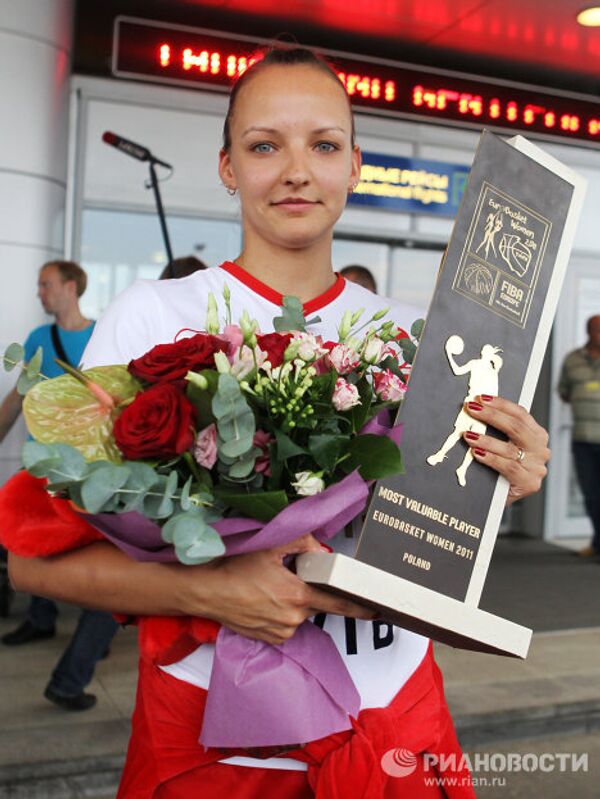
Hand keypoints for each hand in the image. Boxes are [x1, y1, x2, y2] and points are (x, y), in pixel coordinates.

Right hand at [199, 534, 375, 644]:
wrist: (207, 590)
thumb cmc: (235, 568)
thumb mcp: (271, 546)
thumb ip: (302, 543)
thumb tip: (320, 549)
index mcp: (297, 595)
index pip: (338, 603)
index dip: (359, 607)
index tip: (376, 610)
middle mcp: (292, 617)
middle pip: (315, 603)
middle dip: (307, 589)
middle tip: (285, 577)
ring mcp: (281, 631)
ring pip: (299, 613)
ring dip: (292, 601)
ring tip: (267, 588)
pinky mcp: (270, 638)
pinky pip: (286, 624)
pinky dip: (281, 612)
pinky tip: (263, 600)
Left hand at [462, 395, 549, 503]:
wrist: (498, 500)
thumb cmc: (498, 469)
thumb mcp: (501, 446)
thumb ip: (496, 430)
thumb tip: (476, 408)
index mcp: (537, 435)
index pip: (520, 414)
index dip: (500, 404)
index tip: (480, 398)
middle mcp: (541, 449)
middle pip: (516, 427)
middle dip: (491, 416)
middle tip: (472, 409)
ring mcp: (537, 467)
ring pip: (510, 448)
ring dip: (486, 439)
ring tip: (469, 435)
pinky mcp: (529, 483)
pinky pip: (508, 467)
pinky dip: (491, 458)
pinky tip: (477, 454)